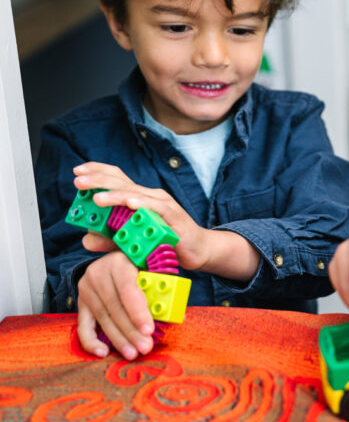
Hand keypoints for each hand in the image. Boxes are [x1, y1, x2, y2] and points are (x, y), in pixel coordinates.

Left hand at [73, 163, 209, 269]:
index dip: (98, 171)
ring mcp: (163, 204)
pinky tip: (129, 203)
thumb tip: (85, 240)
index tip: (78, 171)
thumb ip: (110, 240)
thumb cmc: (165, 241)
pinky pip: (156, 208)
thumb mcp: (132, 240)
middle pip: (122, 182)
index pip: (117, 178)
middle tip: (78, 181)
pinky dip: (143, 204)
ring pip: (136, 194)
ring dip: (115, 195)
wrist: (197, 251)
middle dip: (98, 180)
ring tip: (97, 198)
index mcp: (139, 197)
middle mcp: (150, 196)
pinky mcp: (174, 216)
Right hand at [77, 251, 153, 358]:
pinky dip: (91, 341)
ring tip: (132, 353)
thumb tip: (176, 316)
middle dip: (131, 331)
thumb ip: (162, 288)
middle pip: (115, 308)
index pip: (128, 290)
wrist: (116, 258)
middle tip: (145, 347)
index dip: (138, 312)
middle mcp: (98, 274)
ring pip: (103, 319)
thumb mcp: (152, 268)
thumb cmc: (141, 266)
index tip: (149, 330)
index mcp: (118, 262)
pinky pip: (83, 326)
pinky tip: (103, 352)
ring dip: (118, 339)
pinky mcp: (81, 303)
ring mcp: (86, 289)